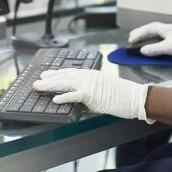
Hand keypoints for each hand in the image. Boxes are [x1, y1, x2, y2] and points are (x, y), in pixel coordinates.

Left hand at [33, 68, 152, 121]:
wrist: (134, 97)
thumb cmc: (121, 96)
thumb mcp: (103, 89)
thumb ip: (90, 92)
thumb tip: (79, 99)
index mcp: (91, 74)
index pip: (70, 72)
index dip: (57, 73)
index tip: (46, 74)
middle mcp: (88, 76)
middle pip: (65, 76)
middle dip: (49, 79)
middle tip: (37, 81)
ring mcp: (89, 84)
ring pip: (66, 83)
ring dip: (51, 85)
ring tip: (39, 87)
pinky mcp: (92, 94)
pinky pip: (75, 95)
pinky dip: (64, 97)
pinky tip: (55, 100)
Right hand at [128, 22, 171, 57]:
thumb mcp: (168, 48)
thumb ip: (154, 49)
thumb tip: (142, 50)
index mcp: (165, 28)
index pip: (148, 29)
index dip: (138, 33)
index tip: (130, 39)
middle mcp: (168, 29)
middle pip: (151, 29)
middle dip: (141, 33)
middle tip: (132, 38)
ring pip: (156, 33)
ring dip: (148, 36)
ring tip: (140, 41)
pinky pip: (161, 37)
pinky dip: (154, 40)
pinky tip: (154, 45)